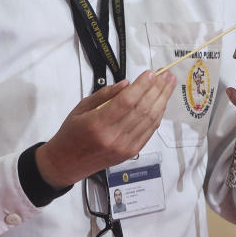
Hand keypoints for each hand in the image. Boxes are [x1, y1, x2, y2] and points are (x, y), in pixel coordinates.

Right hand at [35, 70, 176, 187]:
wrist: (67, 163)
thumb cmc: (71, 133)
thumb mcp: (81, 108)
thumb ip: (105, 95)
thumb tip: (127, 84)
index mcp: (98, 123)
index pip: (126, 101)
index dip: (142, 86)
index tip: (151, 73)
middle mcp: (113, 137)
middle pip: (142, 109)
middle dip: (157, 89)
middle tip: (166, 75)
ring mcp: (124, 147)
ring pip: (150, 120)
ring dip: (162, 100)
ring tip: (169, 85)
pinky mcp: (131, 152)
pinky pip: (149, 131)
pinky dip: (157, 115)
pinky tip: (161, 103)